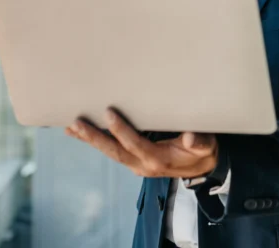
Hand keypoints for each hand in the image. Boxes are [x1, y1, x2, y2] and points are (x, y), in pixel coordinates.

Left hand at [65, 108, 218, 178]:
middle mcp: (143, 164)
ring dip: (91, 140)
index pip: (134, 143)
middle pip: (114, 151)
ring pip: (110, 152)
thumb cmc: (203, 151)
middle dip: (94, 138)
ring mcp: (137, 164)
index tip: (108, 112)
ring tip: (71, 128)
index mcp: (158, 159)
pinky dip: (97, 142)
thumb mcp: (207, 146)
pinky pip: (113, 151)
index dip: (121, 129)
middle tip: (76, 124)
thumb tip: (191, 137)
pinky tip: (83, 134)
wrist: (203, 166)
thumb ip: (200, 142)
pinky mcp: (135, 160)